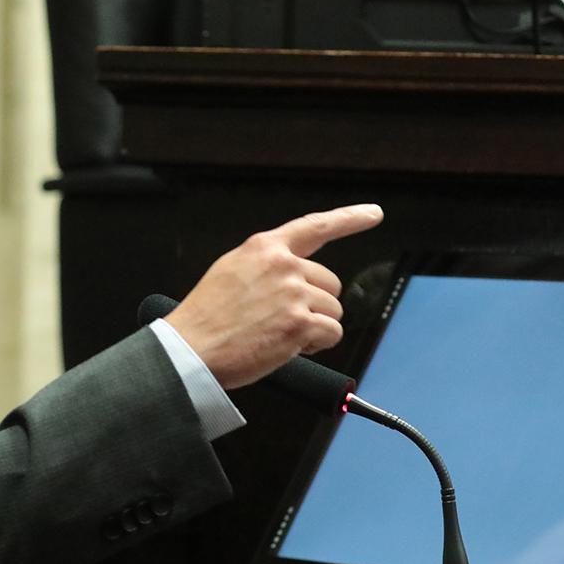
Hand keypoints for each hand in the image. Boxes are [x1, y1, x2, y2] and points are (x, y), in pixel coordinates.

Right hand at [165, 204, 383, 388]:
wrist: (190, 349)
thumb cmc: (205, 318)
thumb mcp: (230, 271)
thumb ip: (265, 265)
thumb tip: (294, 275)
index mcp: (264, 248)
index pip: (315, 226)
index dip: (349, 218)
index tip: (372, 213)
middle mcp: (283, 265)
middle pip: (330, 283)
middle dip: (315, 304)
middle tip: (283, 320)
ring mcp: (293, 293)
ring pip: (333, 311)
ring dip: (314, 327)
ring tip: (278, 334)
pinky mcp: (300, 323)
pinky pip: (331, 333)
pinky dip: (317, 344)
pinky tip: (289, 346)